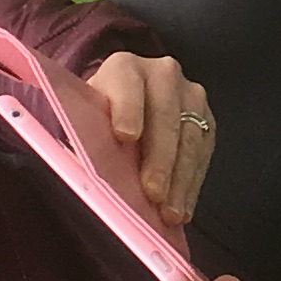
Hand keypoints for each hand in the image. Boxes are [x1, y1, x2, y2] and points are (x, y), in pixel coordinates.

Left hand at [81, 49, 216, 223]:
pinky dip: (191, 185)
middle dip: (160, 158)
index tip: (125, 137)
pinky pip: (204, 153)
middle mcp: (162, 74)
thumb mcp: (82, 121)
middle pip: (165, 115)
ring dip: (180, 179)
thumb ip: (79, 137)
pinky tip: (182, 209)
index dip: (127, 110)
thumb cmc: (99, 119)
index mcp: (124, 68)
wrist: (124, 108)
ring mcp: (189, 95)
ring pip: (190, 137)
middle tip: (153, 193)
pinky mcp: (206, 120)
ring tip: (169, 213)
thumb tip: (75, 171)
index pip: (127, 85)